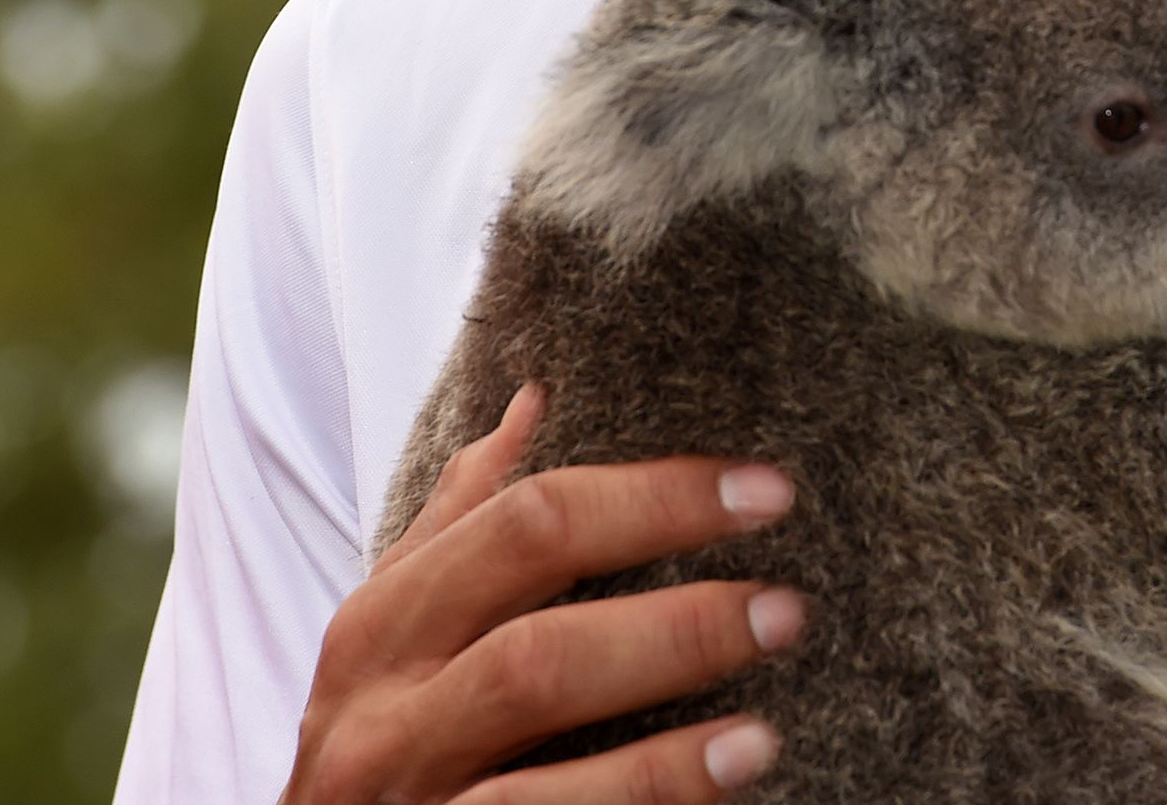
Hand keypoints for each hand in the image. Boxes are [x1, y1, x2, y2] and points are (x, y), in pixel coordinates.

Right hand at [282, 384, 806, 801]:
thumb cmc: (380, 750)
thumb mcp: (394, 640)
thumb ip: (460, 527)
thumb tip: (533, 401)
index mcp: (382, 625)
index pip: (527, 523)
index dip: (653, 498)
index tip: (762, 490)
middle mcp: (382, 707)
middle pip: (535, 632)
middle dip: (672, 615)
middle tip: (786, 607)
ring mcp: (406, 792)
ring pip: (531, 717)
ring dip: (660, 705)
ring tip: (766, 717)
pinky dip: (643, 790)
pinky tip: (730, 770)